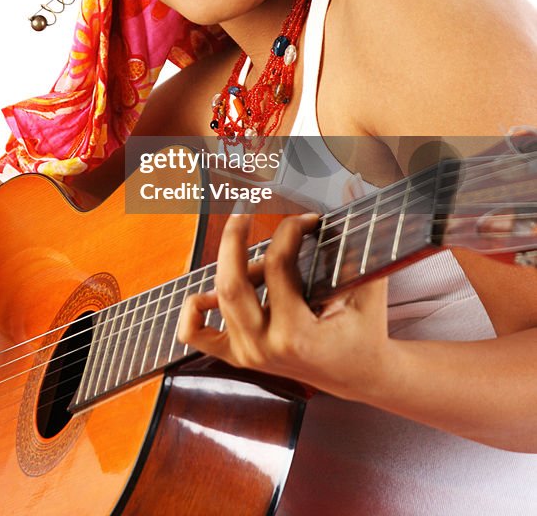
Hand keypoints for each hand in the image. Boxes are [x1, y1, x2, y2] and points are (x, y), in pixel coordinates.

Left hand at [178, 212, 391, 400]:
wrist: (359, 378)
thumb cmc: (366, 331)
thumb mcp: (368, 287)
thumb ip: (357, 239)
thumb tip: (351, 184)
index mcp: (297, 335)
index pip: (278, 266)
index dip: (291, 231)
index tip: (308, 219)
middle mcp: (264, 348)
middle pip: (231, 283)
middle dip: (234, 237)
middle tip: (245, 208)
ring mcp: (246, 355)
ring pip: (218, 298)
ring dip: (232, 265)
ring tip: (259, 254)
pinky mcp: (237, 356)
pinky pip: (197, 334)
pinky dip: (194, 308)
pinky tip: (209, 290)